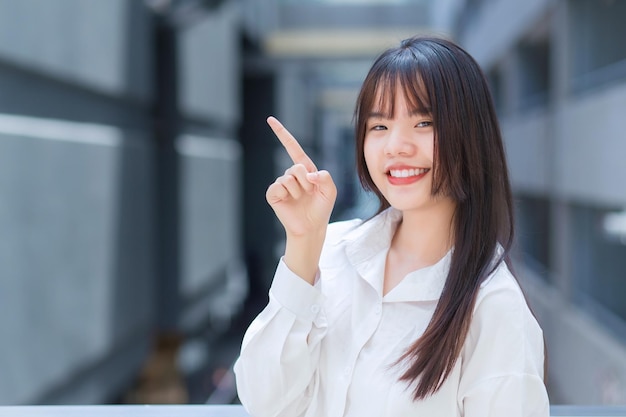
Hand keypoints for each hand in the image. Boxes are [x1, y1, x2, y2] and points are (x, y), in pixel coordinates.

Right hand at [266, 116, 336, 237]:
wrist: (311, 227)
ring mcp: (281, 184)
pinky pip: (278, 186)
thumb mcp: (330, 190)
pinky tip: (289, 202)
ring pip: (289, 178)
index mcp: (305, 170)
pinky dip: (287, 194)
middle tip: (309, 193)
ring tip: (301, 200)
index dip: (281, 133)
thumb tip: (307, 174)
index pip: (292, 147)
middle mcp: (291, 174)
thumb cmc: (321, 208)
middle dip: (306, 181)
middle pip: (297, 167)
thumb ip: (324, 176)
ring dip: (299, 191)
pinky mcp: (273, 194)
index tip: (270, 119)